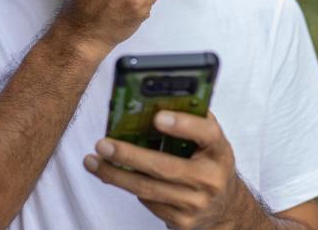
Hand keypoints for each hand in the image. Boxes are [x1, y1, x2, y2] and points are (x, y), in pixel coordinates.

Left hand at [84, 111, 256, 229]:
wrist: (224, 208)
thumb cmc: (211, 165)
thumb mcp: (210, 142)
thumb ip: (192, 120)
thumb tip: (157, 99)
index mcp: (220, 151)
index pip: (206, 134)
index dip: (183, 124)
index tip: (157, 117)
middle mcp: (211, 178)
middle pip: (164, 167)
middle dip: (129, 154)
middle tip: (103, 144)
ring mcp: (196, 203)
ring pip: (148, 188)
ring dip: (116, 174)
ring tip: (94, 161)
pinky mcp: (182, 221)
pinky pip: (148, 202)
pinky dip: (129, 186)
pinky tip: (116, 175)